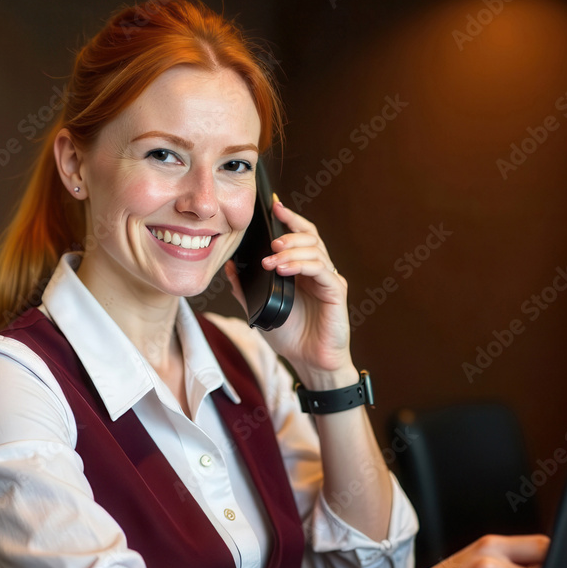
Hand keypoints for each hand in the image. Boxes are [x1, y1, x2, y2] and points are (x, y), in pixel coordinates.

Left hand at [225, 198, 352, 385]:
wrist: (310, 362)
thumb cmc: (290, 337)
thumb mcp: (260, 309)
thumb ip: (245, 288)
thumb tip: (230, 266)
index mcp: (301, 270)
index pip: (299, 235)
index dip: (288, 218)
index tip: (273, 205)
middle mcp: (318, 270)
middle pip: (310, 236)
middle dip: (289, 232)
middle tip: (270, 241)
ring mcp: (328, 279)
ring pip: (315, 250)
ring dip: (290, 251)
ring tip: (270, 259)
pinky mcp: (336, 291)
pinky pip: (321, 270)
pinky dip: (301, 265)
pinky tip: (283, 269)